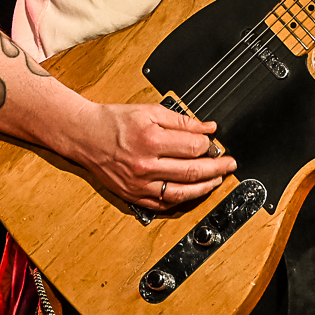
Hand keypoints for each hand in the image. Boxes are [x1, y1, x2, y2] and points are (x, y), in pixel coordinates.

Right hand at [66, 102, 237, 209]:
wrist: (84, 135)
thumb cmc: (115, 121)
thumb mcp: (150, 111)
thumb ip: (182, 120)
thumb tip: (208, 126)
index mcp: (151, 140)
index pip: (193, 147)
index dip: (209, 145)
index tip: (215, 143)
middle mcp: (145, 166)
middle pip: (192, 171)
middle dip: (217, 169)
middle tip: (230, 165)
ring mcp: (139, 184)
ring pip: (181, 192)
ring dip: (204, 188)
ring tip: (217, 181)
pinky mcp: (133, 195)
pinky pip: (163, 204)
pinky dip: (182, 200)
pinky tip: (193, 193)